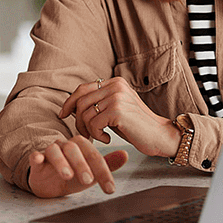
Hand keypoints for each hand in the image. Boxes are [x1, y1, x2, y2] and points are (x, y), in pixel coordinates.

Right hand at [26, 135, 127, 197]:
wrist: (49, 182)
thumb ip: (107, 164)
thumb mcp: (91, 172)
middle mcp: (65, 145)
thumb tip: (126, 155)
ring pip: (54, 151)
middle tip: (88, 180)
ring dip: (61, 162)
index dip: (103, 171)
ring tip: (68, 175)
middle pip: (74, 149)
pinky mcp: (36, 161)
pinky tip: (38, 159)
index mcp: (80, 146)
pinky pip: (35, 156)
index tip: (110, 188)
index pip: (94, 155)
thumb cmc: (72, 174)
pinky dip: (36, 157)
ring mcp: (49, 152)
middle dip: (82, 164)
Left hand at [59, 76, 179, 157]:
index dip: (69, 102)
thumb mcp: (116, 109)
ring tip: (99, 137)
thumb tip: (71, 106)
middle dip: (77, 121)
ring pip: (85, 114)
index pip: (82, 88)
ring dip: (88, 130)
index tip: (62, 114)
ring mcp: (117, 97)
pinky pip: (94, 124)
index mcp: (115, 82)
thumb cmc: (136, 127)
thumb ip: (99, 103)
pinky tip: (108, 139)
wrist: (160, 136)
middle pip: (80, 101)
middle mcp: (116, 86)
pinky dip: (97, 135)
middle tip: (85, 134)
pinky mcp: (118, 111)